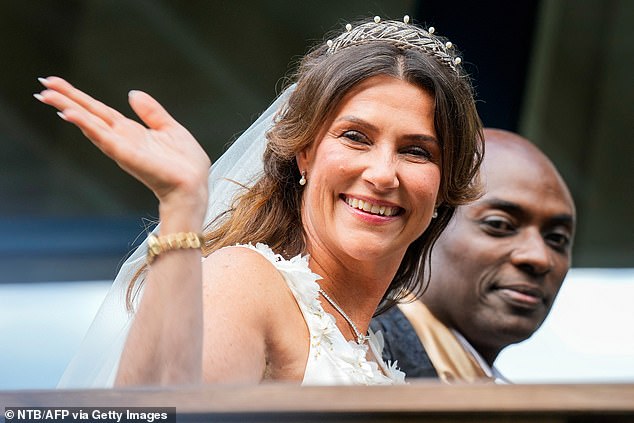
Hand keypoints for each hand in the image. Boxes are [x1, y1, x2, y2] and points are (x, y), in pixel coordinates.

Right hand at [35, 77, 210, 216]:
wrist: (194, 185)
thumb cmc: (186, 164)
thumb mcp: (170, 129)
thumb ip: (151, 112)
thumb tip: (132, 93)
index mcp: (131, 132)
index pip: (100, 111)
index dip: (79, 97)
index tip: (56, 83)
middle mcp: (122, 139)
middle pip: (89, 115)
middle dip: (66, 100)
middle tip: (42, 85)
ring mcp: (122, 148)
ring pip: (90, 124)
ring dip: (69, 109)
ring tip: (47, 95)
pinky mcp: (126, 155)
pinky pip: (103, 137)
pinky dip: (86, 125)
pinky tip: (70, 114)